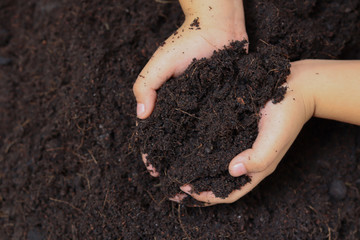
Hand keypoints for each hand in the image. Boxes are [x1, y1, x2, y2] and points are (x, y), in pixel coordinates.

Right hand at [135, 0, 247, 177]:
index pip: (152, 131)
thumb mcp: (160, 62)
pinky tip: (214, 159)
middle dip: (170, 161)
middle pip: (172, 139)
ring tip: (193, 178)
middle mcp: (181, 107)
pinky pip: (212, 126)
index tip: (154, 170)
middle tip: (174, 184)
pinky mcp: (217, 104)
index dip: (150, 151)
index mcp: (163, 99)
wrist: (219, 27)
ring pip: (192, 137)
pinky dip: (210, 143)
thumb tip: (142, 116)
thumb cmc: (187, 41)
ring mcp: (199, 106)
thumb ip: (145, 85)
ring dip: (190, 157)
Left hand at [177, 61, 315, 205]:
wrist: (296, 87)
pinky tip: (184, 146)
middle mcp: (244, 161)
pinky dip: (200, 151)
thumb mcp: (276, 137)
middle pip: (217, 182)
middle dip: (195, 187)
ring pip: (213, 166)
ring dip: (194, 171)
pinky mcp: (234, 131)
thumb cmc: (288, 113)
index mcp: (256, 169)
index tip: (183, 188)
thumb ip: (259, 157)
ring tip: (172, 169)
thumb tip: (233, 171)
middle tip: (170, 185)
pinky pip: (215, 146)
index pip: (228, 192)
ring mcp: (239, 146)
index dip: (206, 195)